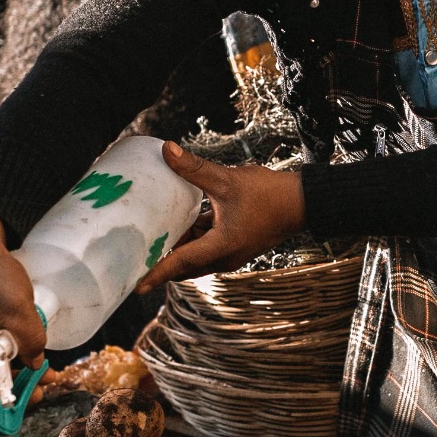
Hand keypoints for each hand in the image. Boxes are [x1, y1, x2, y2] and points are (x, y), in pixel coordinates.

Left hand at [138, 142, 304, 290]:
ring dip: (176, 250)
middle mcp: (223, 257)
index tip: (135, 285)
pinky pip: (206, 247)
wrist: (302, 203)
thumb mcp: (227, 180)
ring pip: (194, 256)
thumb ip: (194, 168)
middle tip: (134, 258)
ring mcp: (230, 253)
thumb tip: (167, 150)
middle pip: (184, 266)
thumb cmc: (269, 194)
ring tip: (150, 239)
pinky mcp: (235, 244)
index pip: (179, 264)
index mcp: (220, 248)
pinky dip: (190, 240)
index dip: (155, 273)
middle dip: (160, 263)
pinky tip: (177, 223)